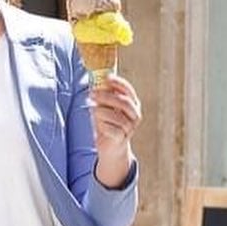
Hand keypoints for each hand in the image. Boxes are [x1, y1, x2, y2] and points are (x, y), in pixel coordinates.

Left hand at [90, 74, 140, 188]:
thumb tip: (95, 81)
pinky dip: (102, 126)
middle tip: (91, 93)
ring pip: (116, 116)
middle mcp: (135, 115)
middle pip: (123, 102)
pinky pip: (111, 130)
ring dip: (101, 112)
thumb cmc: (107, 124)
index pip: (128, 90)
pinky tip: (99, 126)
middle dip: (106, 96)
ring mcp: (130, 128)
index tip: (106, 78)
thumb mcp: (105, 108)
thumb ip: (103, 97)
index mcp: (133, 104)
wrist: (111, 147)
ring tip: (93, 111)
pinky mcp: (122, 139)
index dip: (118, 83)